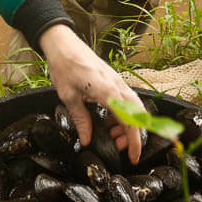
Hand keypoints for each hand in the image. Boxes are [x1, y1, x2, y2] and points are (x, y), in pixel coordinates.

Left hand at [36, 23, 144, 163]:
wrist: (63, 43)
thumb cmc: (64, 66)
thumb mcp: (69, 96)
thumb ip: (81, 119)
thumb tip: (87, 140)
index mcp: (108, 91)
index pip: (130, 121)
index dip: (134, 142)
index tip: (134, 157)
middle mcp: (117, 85)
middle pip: (138, 115)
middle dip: (133, 135)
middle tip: (119, 148)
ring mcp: (117, 81)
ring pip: (134, 107)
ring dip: (128, 124)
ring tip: (112, 136)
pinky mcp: (113, 79)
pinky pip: (125, 100)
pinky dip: (122, 114)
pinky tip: (108, 121)